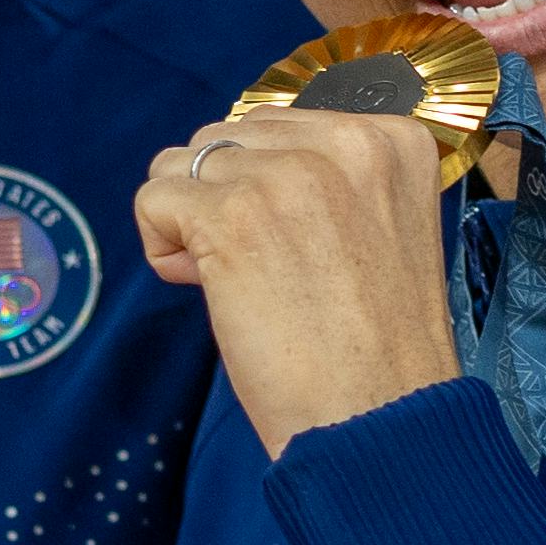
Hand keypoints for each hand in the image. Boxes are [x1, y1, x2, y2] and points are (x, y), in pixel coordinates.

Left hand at [133, 108, 470, 459]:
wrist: (380, 420)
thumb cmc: (377, 349)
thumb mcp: (380, 228)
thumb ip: (328, 180)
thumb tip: (231, 159)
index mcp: (392, 140)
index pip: (281, 124)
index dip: (265, 187)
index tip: (293, 247)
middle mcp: (346, 142)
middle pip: (227, 135)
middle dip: (222, 199)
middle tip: (259, 271)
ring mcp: (287, 174)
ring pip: (182, 162)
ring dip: (189, 222)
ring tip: (235, 283)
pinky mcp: (232, 214)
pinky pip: (154, 199)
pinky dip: (162, 249)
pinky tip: (207, 290)